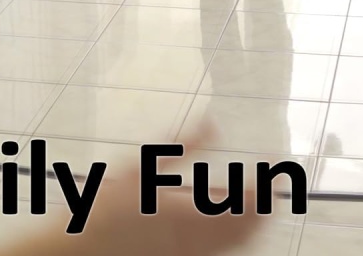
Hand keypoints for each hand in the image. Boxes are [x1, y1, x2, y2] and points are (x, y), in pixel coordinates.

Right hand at [48, 125, 266, 255]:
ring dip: (257, 221)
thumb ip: (182, 145)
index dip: (267, 182)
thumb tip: (214, 121)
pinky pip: (224, 251)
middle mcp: (199, 241)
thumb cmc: (109, 206)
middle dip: (268, 204)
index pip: (247, 202)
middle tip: (276, 181)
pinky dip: (239, 235)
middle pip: (251, 229)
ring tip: (262, 199)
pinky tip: (231, 218)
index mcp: (193, 215)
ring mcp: (194, 255)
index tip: (275, 160)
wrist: (86, 250)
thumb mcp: (141, 167)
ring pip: (241, 244)